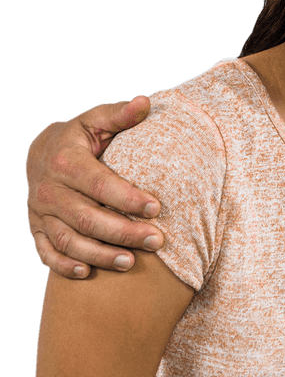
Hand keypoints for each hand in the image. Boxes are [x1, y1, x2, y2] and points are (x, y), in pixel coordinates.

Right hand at [26, 98, 164, 278]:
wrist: (42, 153)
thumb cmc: (82, 137)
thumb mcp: (97, 120)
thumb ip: (121, 115)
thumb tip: (146, 103)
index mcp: (65, 161)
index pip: (100, 184)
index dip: (128, 198)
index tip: (157, 208)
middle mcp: (47, 190)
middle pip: (87, 218)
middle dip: (123, 232)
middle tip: (156, 241)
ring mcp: (39, 213)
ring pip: (69, 241)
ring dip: (100, 255)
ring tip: (131, 262)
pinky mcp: (36, 230)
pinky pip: (47, 253)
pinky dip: (64, 266)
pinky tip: (87, 273)